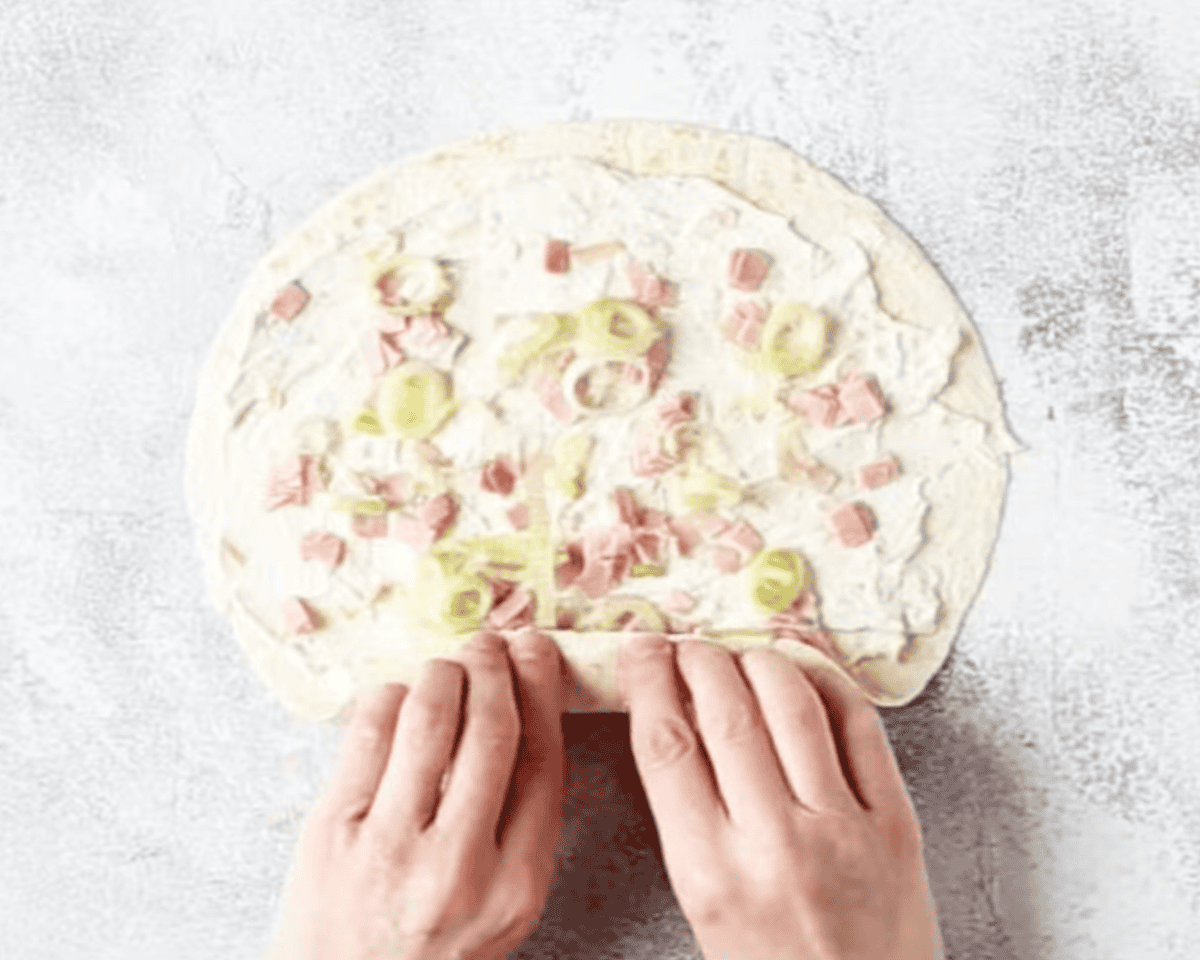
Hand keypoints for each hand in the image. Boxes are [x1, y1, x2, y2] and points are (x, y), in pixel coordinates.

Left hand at [267, 629, 564, 959]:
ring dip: (445, 672)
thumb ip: (522, 824)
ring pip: (430, 718)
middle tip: (493, 645)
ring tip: (449, 664)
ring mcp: (388, 845)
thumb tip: (525, 712)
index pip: (543, 762)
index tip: (538, 656)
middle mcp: (456, 865)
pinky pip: (370, 731)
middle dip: (496, 669)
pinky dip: (391, 696)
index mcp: (515, 886)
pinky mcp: (330, 829)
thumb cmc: (428, 947)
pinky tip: (400, 696)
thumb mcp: (502, 905)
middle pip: (492, 731)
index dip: (543, 693)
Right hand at [617, 635, 943, 959]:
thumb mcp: (706, 913)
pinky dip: (827, 685)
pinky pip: (861, 727)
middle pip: (725, 710)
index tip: (639, 650)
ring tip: (738, 655)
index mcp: (712, 875)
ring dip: (757, 660)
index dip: (647, 680)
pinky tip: (804, 675)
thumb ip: (691, 824)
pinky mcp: (898, 826)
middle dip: (698, 659)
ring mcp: (844, 829)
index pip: (666, 745)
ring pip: (792, 702)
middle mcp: (777, 843)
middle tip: (686, 645)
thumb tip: (677, 725)